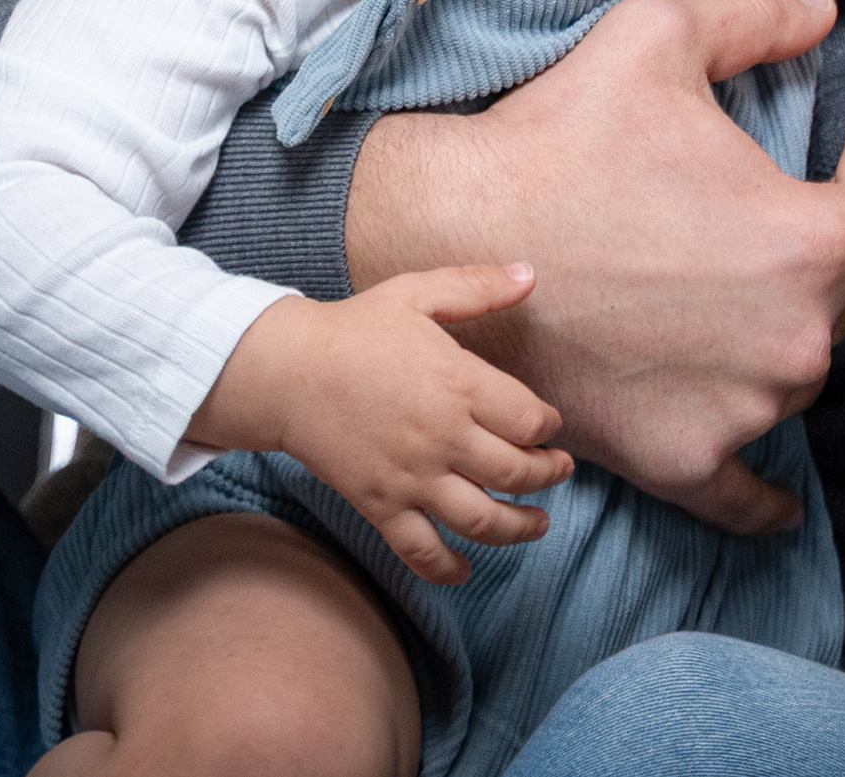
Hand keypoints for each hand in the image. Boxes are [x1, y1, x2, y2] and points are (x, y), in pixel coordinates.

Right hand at [190, 265, 573, 584]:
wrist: (285, 373)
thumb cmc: (354, 329)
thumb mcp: (418, 293)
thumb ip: (477, 286)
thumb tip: (530, 274)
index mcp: (458, 384)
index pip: (530, 419)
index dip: (549, 425)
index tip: (549, 424)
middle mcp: (442, 437)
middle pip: (516, 472)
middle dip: (548, 475)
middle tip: (559, 471)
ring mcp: (411, 477)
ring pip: (480, 520)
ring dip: (519, 528)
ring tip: (539, 524)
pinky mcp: (380, 504)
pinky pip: (419, 549)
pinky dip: (446, 568)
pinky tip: (465, 571)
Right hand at [343, 0, 844, 536]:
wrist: (446, 234)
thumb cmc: (560, 132)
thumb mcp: (660, 36)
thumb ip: (759, 16)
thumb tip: (825, 10)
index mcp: (814, 241)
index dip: (842, 210)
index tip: (788, 199)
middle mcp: (800, 340)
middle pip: (834, 311)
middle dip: (792, 282)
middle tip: (712, 248)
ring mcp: (743, 412)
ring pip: (786, 383)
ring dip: (757, 356)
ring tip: (681, 310)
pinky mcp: (684, 462)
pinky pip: (748, 496)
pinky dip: (762, 495)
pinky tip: (780, 502)